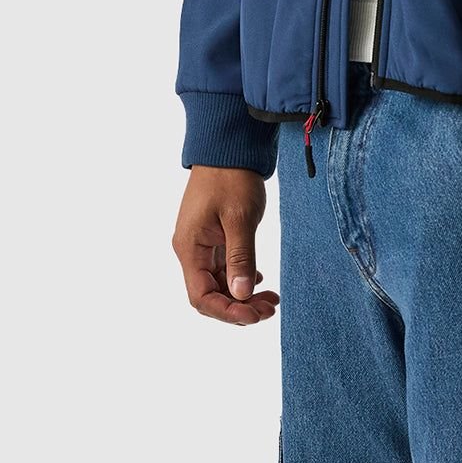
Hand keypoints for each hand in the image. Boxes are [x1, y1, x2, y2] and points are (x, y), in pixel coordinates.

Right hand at [172, 166, 279, 325]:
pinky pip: (223, 267)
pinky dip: (240, 277)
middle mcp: (191, 250)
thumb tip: (241, 296)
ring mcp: (201, 243)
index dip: (228, 312)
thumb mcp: (240, 218)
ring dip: (242, 294)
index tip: (256, 315)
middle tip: (270, 307)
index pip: (201, 297)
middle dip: (239, 306)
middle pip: (210, 294)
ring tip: (271, 299)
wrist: (229, 146)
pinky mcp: (212, 236)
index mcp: (190, 247)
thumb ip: (241, 257)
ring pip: (218, 282)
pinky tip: (259, 279)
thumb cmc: (232, 177)